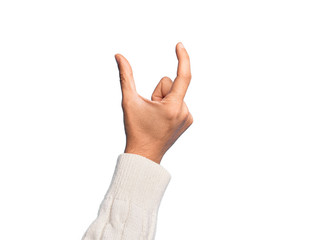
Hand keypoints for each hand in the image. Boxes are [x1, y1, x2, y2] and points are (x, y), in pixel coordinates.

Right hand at [115, 42, 192, 163]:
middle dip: (158, 92)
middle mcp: (185, 111)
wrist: (144, 156)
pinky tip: (162, 120)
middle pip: (170, 85)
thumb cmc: (135, 129)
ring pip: (174, 94)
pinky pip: (178, 103)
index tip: (179, 45)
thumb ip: (125, 76)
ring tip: (155, 117)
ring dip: (163, 101)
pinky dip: (169, 106)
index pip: (183, 76)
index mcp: (173, 106)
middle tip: (150, 110)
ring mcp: (188, 117)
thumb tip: (119, 56)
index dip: (182, 58)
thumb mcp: (128, 101)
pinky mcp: (188, 121)